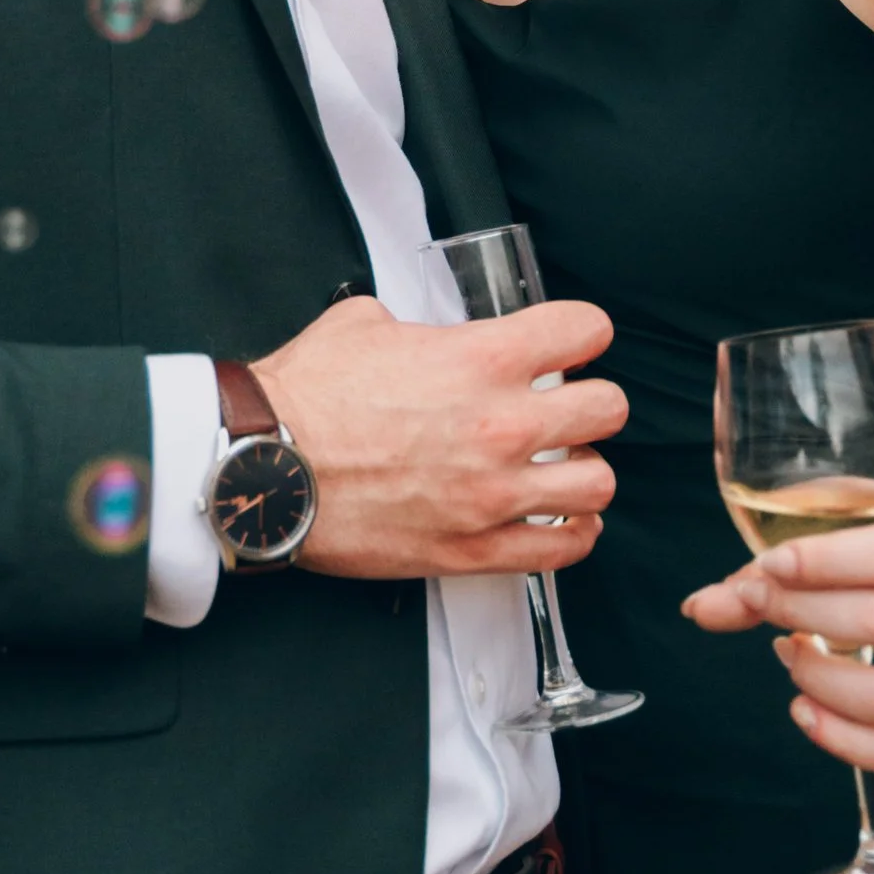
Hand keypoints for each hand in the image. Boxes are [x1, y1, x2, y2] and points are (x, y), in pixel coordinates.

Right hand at [251, 296, 623, 579]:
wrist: (266, 467)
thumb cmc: (304, 399)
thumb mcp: (362, 324)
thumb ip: (415, 326)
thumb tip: (422, 334)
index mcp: (481, 358)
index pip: (584, 330)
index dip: (582, 333)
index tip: (573, 343)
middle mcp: (500, 424)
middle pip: (608, 408)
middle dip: (590, 403)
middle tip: (566, 409)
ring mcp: (492, 493)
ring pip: (598, 482)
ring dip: (583, 471)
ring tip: (562, 468)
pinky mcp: (473, 549)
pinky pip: (562, 549)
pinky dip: (572, 533)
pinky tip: (560, 519)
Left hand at [681, 493, 873, 772]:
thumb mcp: (841, 547)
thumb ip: (769, 577)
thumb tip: (697, 608)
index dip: (827, 561)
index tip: (771, 566)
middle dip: (806, 615)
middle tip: (762, 605)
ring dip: (822, 682)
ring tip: (788, 656)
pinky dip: (844, 740)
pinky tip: (806, 711)